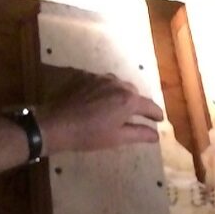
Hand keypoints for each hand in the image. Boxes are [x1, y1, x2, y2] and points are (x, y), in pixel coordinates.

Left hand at [38, 68, 163, 154]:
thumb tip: (156, 135)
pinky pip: (100, 81)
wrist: (55, 124)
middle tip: (135, 115)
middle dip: (136, 104)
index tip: (159, 119)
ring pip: (117, 84)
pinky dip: (103, 90)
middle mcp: (117, 83)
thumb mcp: (117, 138)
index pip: (149, 105)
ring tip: (115, 107)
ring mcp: (99, 77)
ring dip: (120, 94)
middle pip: (133, 93)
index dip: (156, 114)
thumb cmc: (88, 135)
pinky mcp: (83, 75)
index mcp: (128, 100)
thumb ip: (139, 133)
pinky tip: (96, 100)